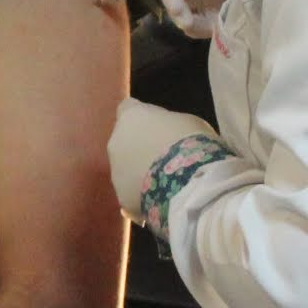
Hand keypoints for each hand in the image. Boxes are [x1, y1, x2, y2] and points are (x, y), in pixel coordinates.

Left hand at [108, 96, 215, 217]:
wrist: (189, 185)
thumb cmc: (191, 143)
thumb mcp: (185, 121)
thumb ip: (167, 124)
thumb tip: (165, 131)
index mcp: (131, 117)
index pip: (128, 109)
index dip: (143, 118)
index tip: (156, 125)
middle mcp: (116, 142)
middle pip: (125, 141)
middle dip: (139, 147)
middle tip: (164, 156)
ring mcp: (116, 172)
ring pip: (125, 169)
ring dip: (140, 172)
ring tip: (167, 182)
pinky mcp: (122, 198)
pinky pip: (133, 193)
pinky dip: (144, 194)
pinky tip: (164, 199)